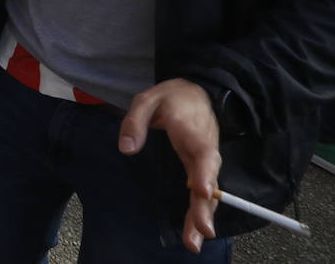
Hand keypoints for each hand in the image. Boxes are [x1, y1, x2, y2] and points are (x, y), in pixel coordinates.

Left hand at [119, 78, 220, 253]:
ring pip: (207, 191)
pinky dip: (201, 211)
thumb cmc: (172, 97)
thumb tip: (126, 149)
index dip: (203, 171)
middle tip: (203, 230)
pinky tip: (194, 232)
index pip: (202, 152)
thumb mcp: (147, 99)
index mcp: (191, 130)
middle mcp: (204, 149)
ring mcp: (205, 161)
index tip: (200, 190)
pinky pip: (203, 191)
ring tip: (195, 242)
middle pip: (208, 180)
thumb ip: (136, 122)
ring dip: (202, 216)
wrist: (198, 91)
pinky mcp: (202, 168)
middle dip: (204, 206)